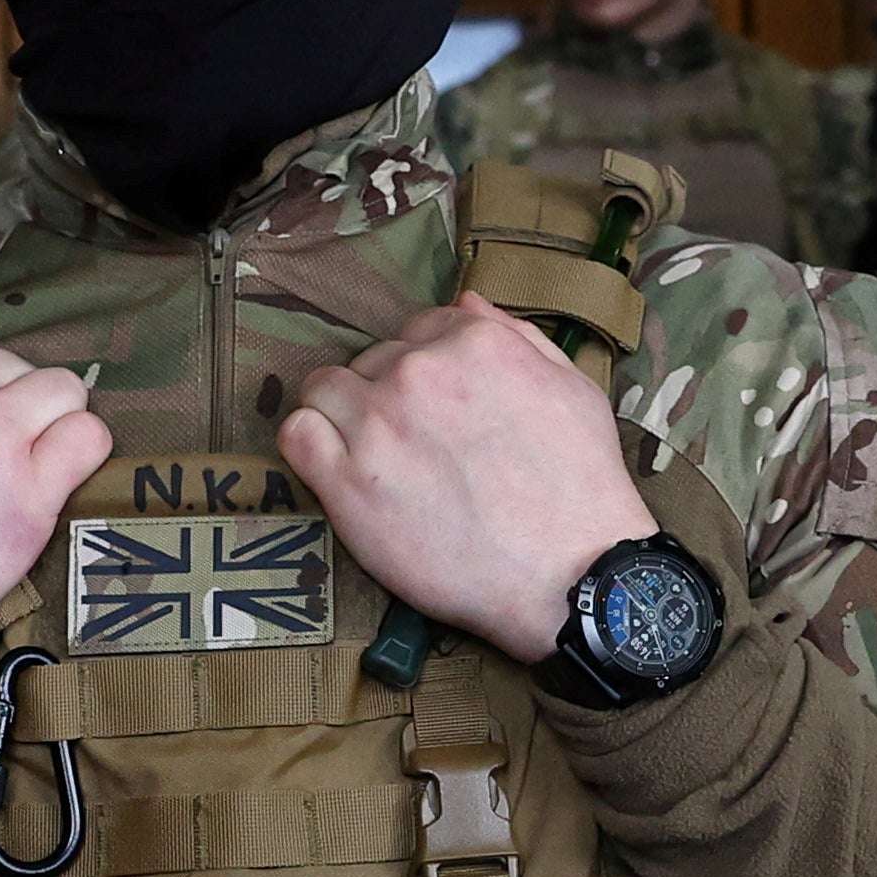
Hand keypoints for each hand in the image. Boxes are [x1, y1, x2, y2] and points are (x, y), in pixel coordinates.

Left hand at [283, 297, 656, 660]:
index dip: (426, 368)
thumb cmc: (581, 488)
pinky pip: (296, 434)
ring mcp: (377, 422)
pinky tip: (334, 467)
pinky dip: (308, 444)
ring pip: (323, 388)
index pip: (419, 330)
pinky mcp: (347, 479)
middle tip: (415, 446)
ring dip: (341, 414)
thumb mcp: (573, 390)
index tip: (435, 407)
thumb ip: (518, 338)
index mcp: (474, 341)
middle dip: (388, 394)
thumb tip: (468, 304)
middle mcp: (419, 370)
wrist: (568, 573)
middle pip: (373, 361)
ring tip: (370, 455)